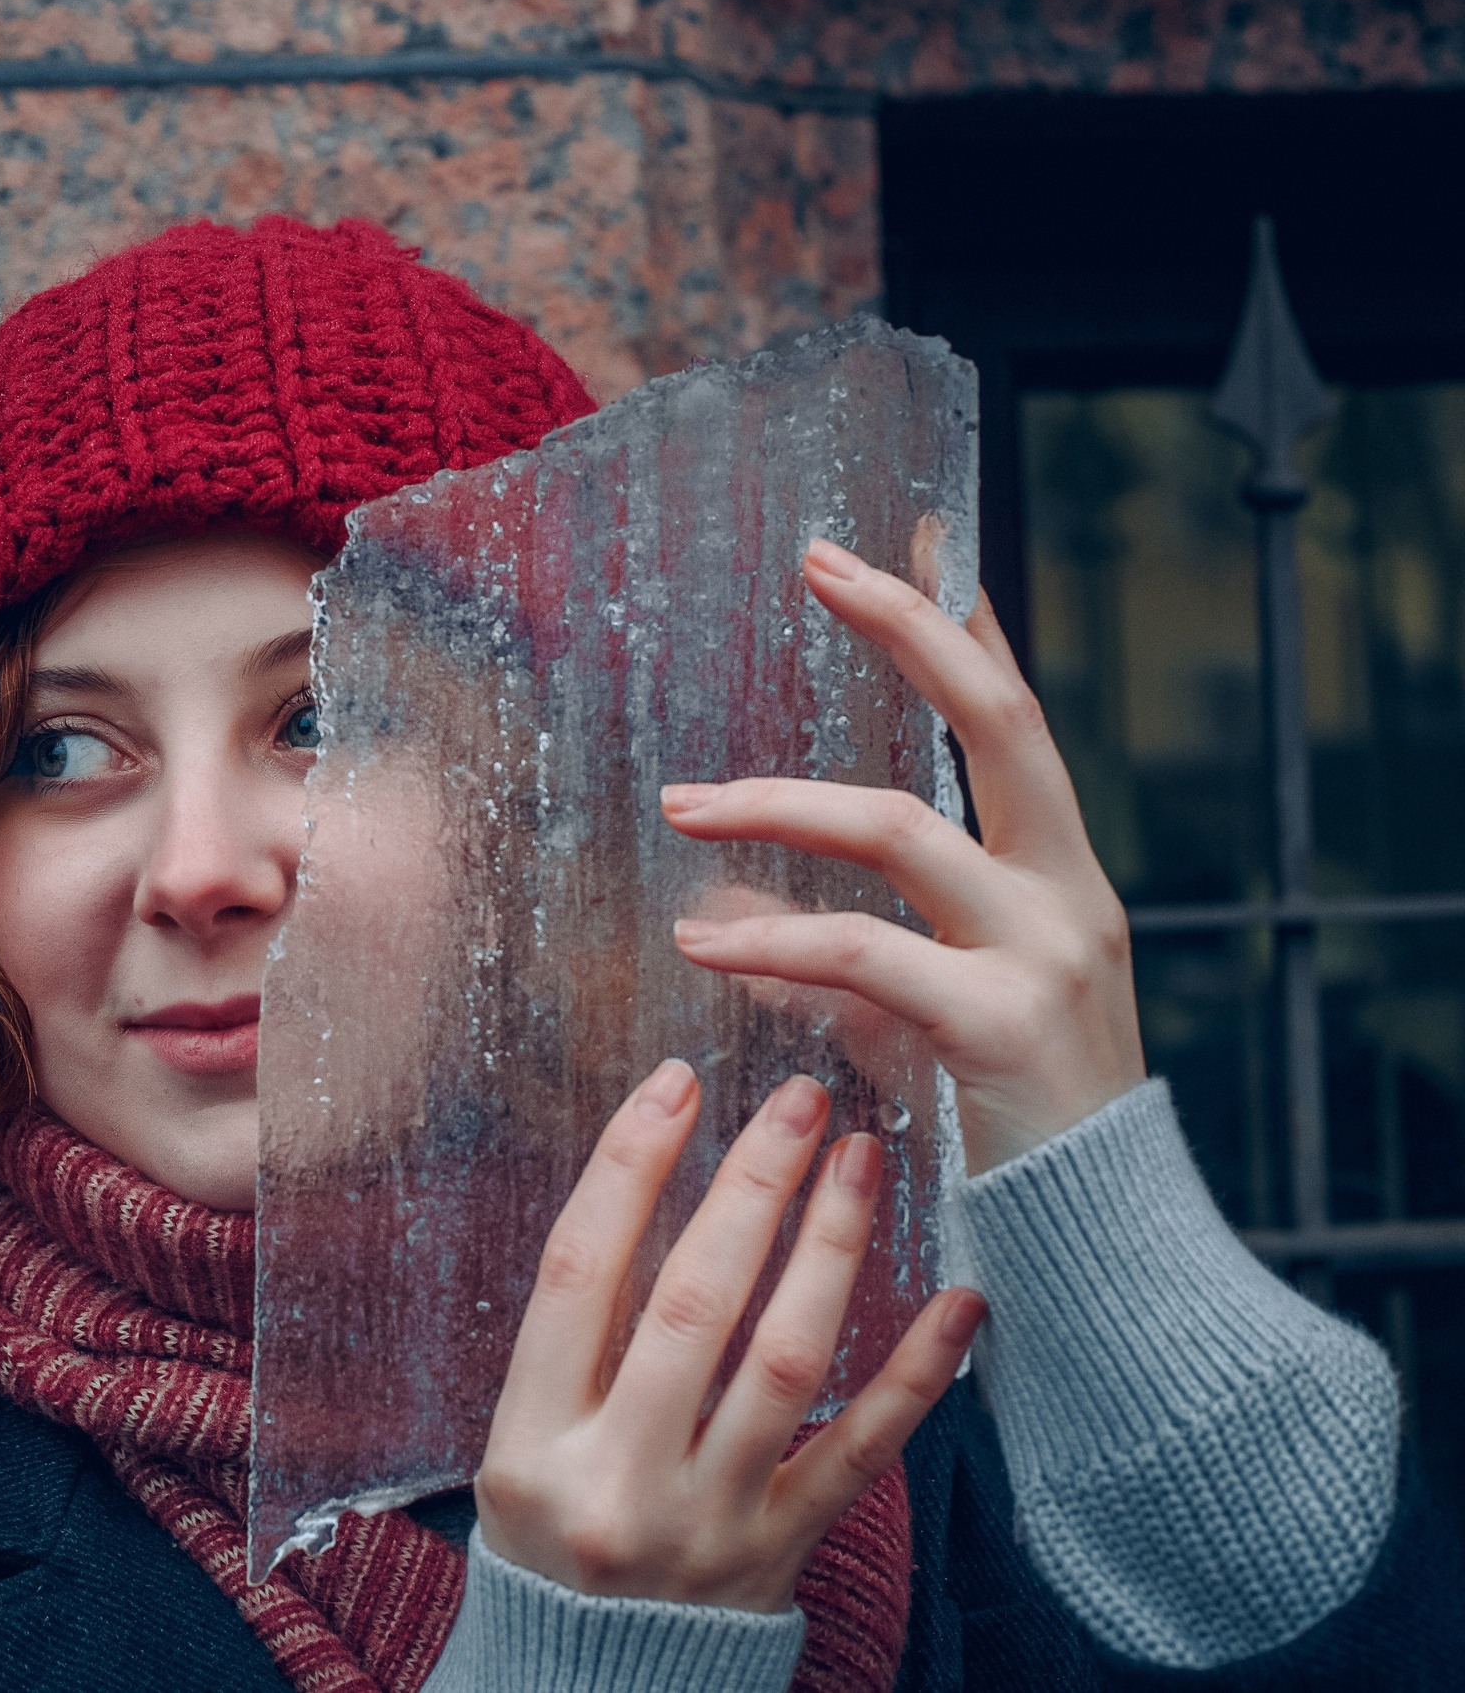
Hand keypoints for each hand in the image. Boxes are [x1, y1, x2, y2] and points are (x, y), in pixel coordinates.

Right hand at [476, 1060, 986, 1608]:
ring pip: (784, 1363)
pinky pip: (863, 1453)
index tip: (677, 1082)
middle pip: (692, 1306)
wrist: (593, 1688)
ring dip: (831, 1249)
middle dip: (750, 1187)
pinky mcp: (784, 1557)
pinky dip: (917, 1374)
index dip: (627, 1168)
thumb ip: (575, 1340)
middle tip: (800, 1100)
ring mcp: (708, 1525)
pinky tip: (958, 1299)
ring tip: (861, 1160)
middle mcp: (617, 1484)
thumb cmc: (554, 1532)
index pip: (577, 1274)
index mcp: (529, 1444)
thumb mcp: (519, 1444)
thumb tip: (648, 1181)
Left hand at [661, 538, 1147, 1174]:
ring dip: (777, 805)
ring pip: (901, 830)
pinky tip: (700, 938)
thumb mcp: (921, 1015)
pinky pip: (865, 957)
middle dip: (910, 629)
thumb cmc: (1003, 1121)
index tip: (919, 531)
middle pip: (994, 722)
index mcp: (1059, 875)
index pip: (1014, 717)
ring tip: (679, 803)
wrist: (1098, 1246)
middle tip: (822, 562)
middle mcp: (1067, 893)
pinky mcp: (1000, 1027)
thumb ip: (837, 955)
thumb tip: (716, 906)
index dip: (964, 622)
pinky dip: (773, 943)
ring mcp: (1044, 954)